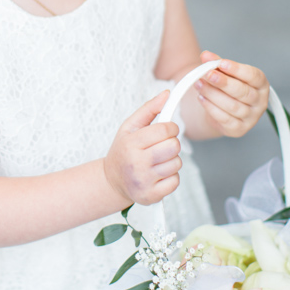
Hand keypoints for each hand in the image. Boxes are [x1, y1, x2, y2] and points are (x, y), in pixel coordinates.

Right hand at [103, 90, 181, 205]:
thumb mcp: (129, 127)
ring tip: (158, 160)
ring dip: (171, 160)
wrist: (112, 180)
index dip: (171, 128)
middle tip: (162, 146)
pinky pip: (175, 181)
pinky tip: (158, 174)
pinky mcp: (152, 196)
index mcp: (130, 143)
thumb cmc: (124, 150)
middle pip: (173, 147)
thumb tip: (166, 94)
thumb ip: (149, 109)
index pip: (164, 130)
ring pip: (176, 164)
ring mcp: (144, 181)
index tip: (167, 130)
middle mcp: (136, 163)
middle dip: (172, 143)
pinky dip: (171, 177)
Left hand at [195, 51, 268, 137]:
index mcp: (261, 84)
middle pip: (243, 92)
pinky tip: (201, 98)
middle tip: (207, 74)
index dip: (237, 70)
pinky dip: (211, 108)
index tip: (222, 63)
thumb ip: (217, 63)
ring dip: (213, 94)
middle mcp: (260, 102)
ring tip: (198, 84)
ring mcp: (251, 117)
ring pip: (232, 106)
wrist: (222, 110)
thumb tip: (205, 55)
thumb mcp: (224, 73)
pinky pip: (225, 119)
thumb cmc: (227, 88)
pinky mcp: (239, 129)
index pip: (253, 76)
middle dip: (223, 82)